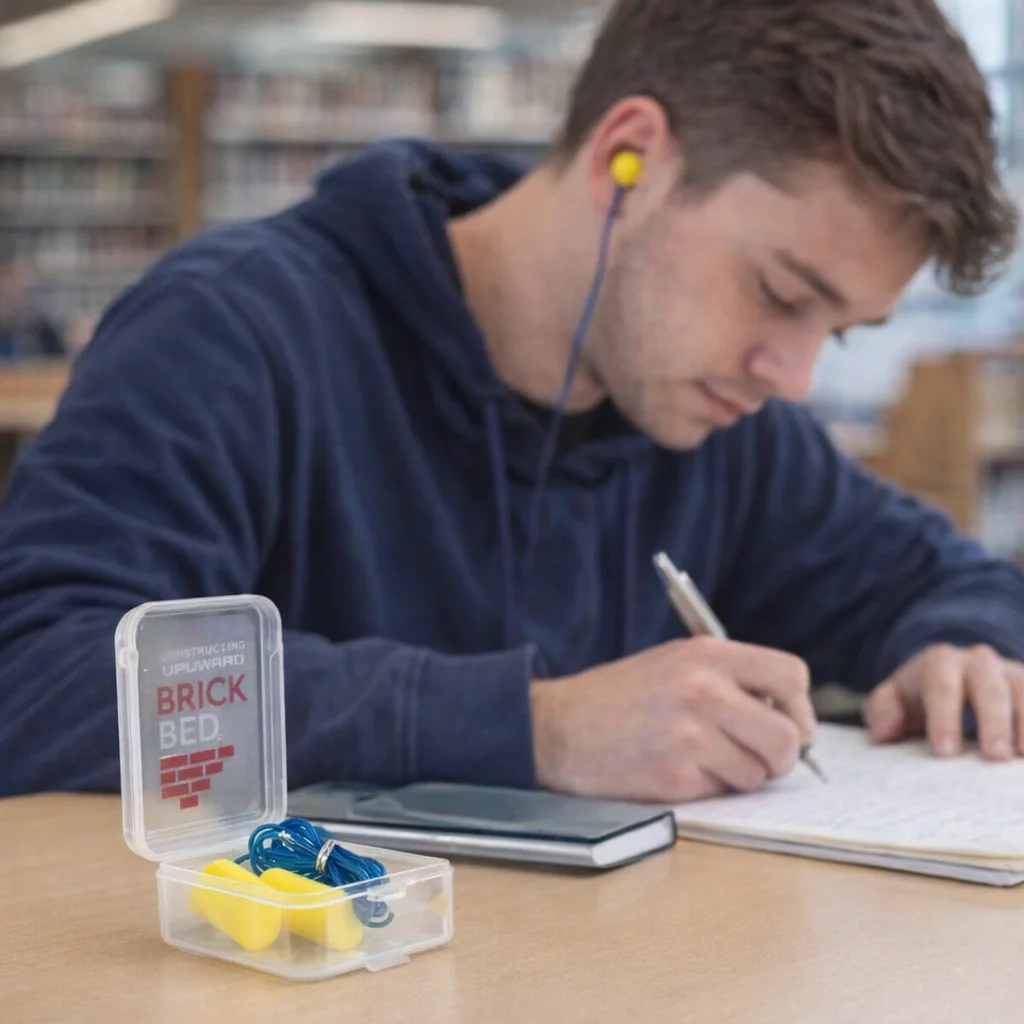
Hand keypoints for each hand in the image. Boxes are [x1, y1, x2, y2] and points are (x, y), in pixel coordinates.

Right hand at [529, 636, 816, 802]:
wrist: (557, 726)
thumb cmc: (620, 696)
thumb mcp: (675, 663)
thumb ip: (730, 679)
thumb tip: (790, 717)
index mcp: (707, 654)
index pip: (790, 674)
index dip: (799, 707)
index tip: (789, 723)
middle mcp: (704, 689)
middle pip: (786, 736)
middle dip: (779, 757)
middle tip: (758, 758)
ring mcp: (689, 734)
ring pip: (757, 773)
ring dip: (738, 775)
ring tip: (699, 758)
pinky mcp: (675, 775)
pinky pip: (721, 793)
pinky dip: (706, 788)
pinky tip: (673, 769)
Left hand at [863, 643, 1023, 759]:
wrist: (947, 680)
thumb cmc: (918, 698)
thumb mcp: (891, 702)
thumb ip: (882, 713)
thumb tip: (883, 732)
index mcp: (940, 663)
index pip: (941, 687)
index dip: (943, 718)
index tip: (944, 751)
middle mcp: (979, 661)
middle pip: (989, 687)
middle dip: (993, 721)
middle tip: (994, 757)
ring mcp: (1010, 672)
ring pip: (1023, 691)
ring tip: (1022, 758)